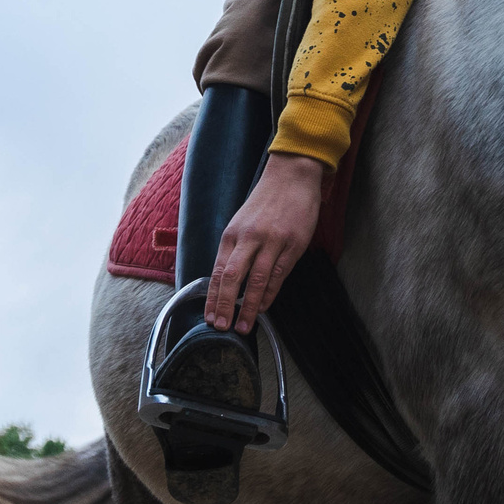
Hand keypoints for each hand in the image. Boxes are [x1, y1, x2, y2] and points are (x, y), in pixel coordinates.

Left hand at [204, 154, 327, 333]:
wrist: (292, 176)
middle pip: (232, 277)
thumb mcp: (242, 222)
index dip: (213, 297)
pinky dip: (271, 293)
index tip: (209, 317)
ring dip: (249, 306)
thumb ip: (235, 249)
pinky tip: (265, 306)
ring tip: (243, 326)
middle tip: (221, 327)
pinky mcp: (293, 243)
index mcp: (232, 233)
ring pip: (257, 280)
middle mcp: (249, 237)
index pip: (218, 271)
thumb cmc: (265, 202)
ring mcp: (272, 241)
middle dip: (225, 305)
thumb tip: (226, 281)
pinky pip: (279, 274)